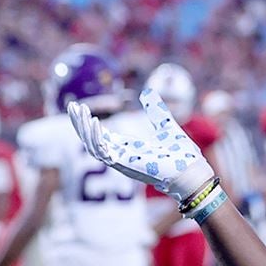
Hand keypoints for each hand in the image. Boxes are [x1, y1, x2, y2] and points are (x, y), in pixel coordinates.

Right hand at [69, 89, 213, 204]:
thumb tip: (148, 93)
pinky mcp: (126, 165)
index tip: (79, 107)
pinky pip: (104, 153)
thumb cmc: (182, 155)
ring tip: (79, 111)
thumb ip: (156, 111)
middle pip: (91, 140)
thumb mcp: (166, 125)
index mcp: (128, 148)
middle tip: (72, 106)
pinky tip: (95, 122)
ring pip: (92, 146)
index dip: (88, 122)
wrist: (193, 173)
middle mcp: (122, 156)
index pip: (100, 135)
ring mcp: (122, 162)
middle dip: (80, 123)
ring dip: (84, 129)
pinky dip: (97, 138)